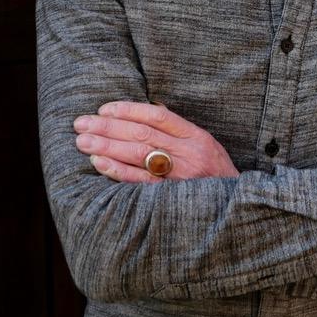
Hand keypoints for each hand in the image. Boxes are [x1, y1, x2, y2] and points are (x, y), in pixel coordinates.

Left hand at [74, 101, 239, 182]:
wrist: (234, 207)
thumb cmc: (216, 175)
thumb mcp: (206, 146)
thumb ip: (179, 131)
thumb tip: (149, 110)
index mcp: (197, 137)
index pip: (158, 116)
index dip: (129, 110)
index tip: (104, 108)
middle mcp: (189, 153)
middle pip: (142, 134)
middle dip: (109, 126)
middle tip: (82, 123)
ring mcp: (179, 176)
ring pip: (138, 154)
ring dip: (107, 146)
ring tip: (83, 140)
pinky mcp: (169, 197)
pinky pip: (139, 181)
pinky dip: (117, 171)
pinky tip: (99, 163)